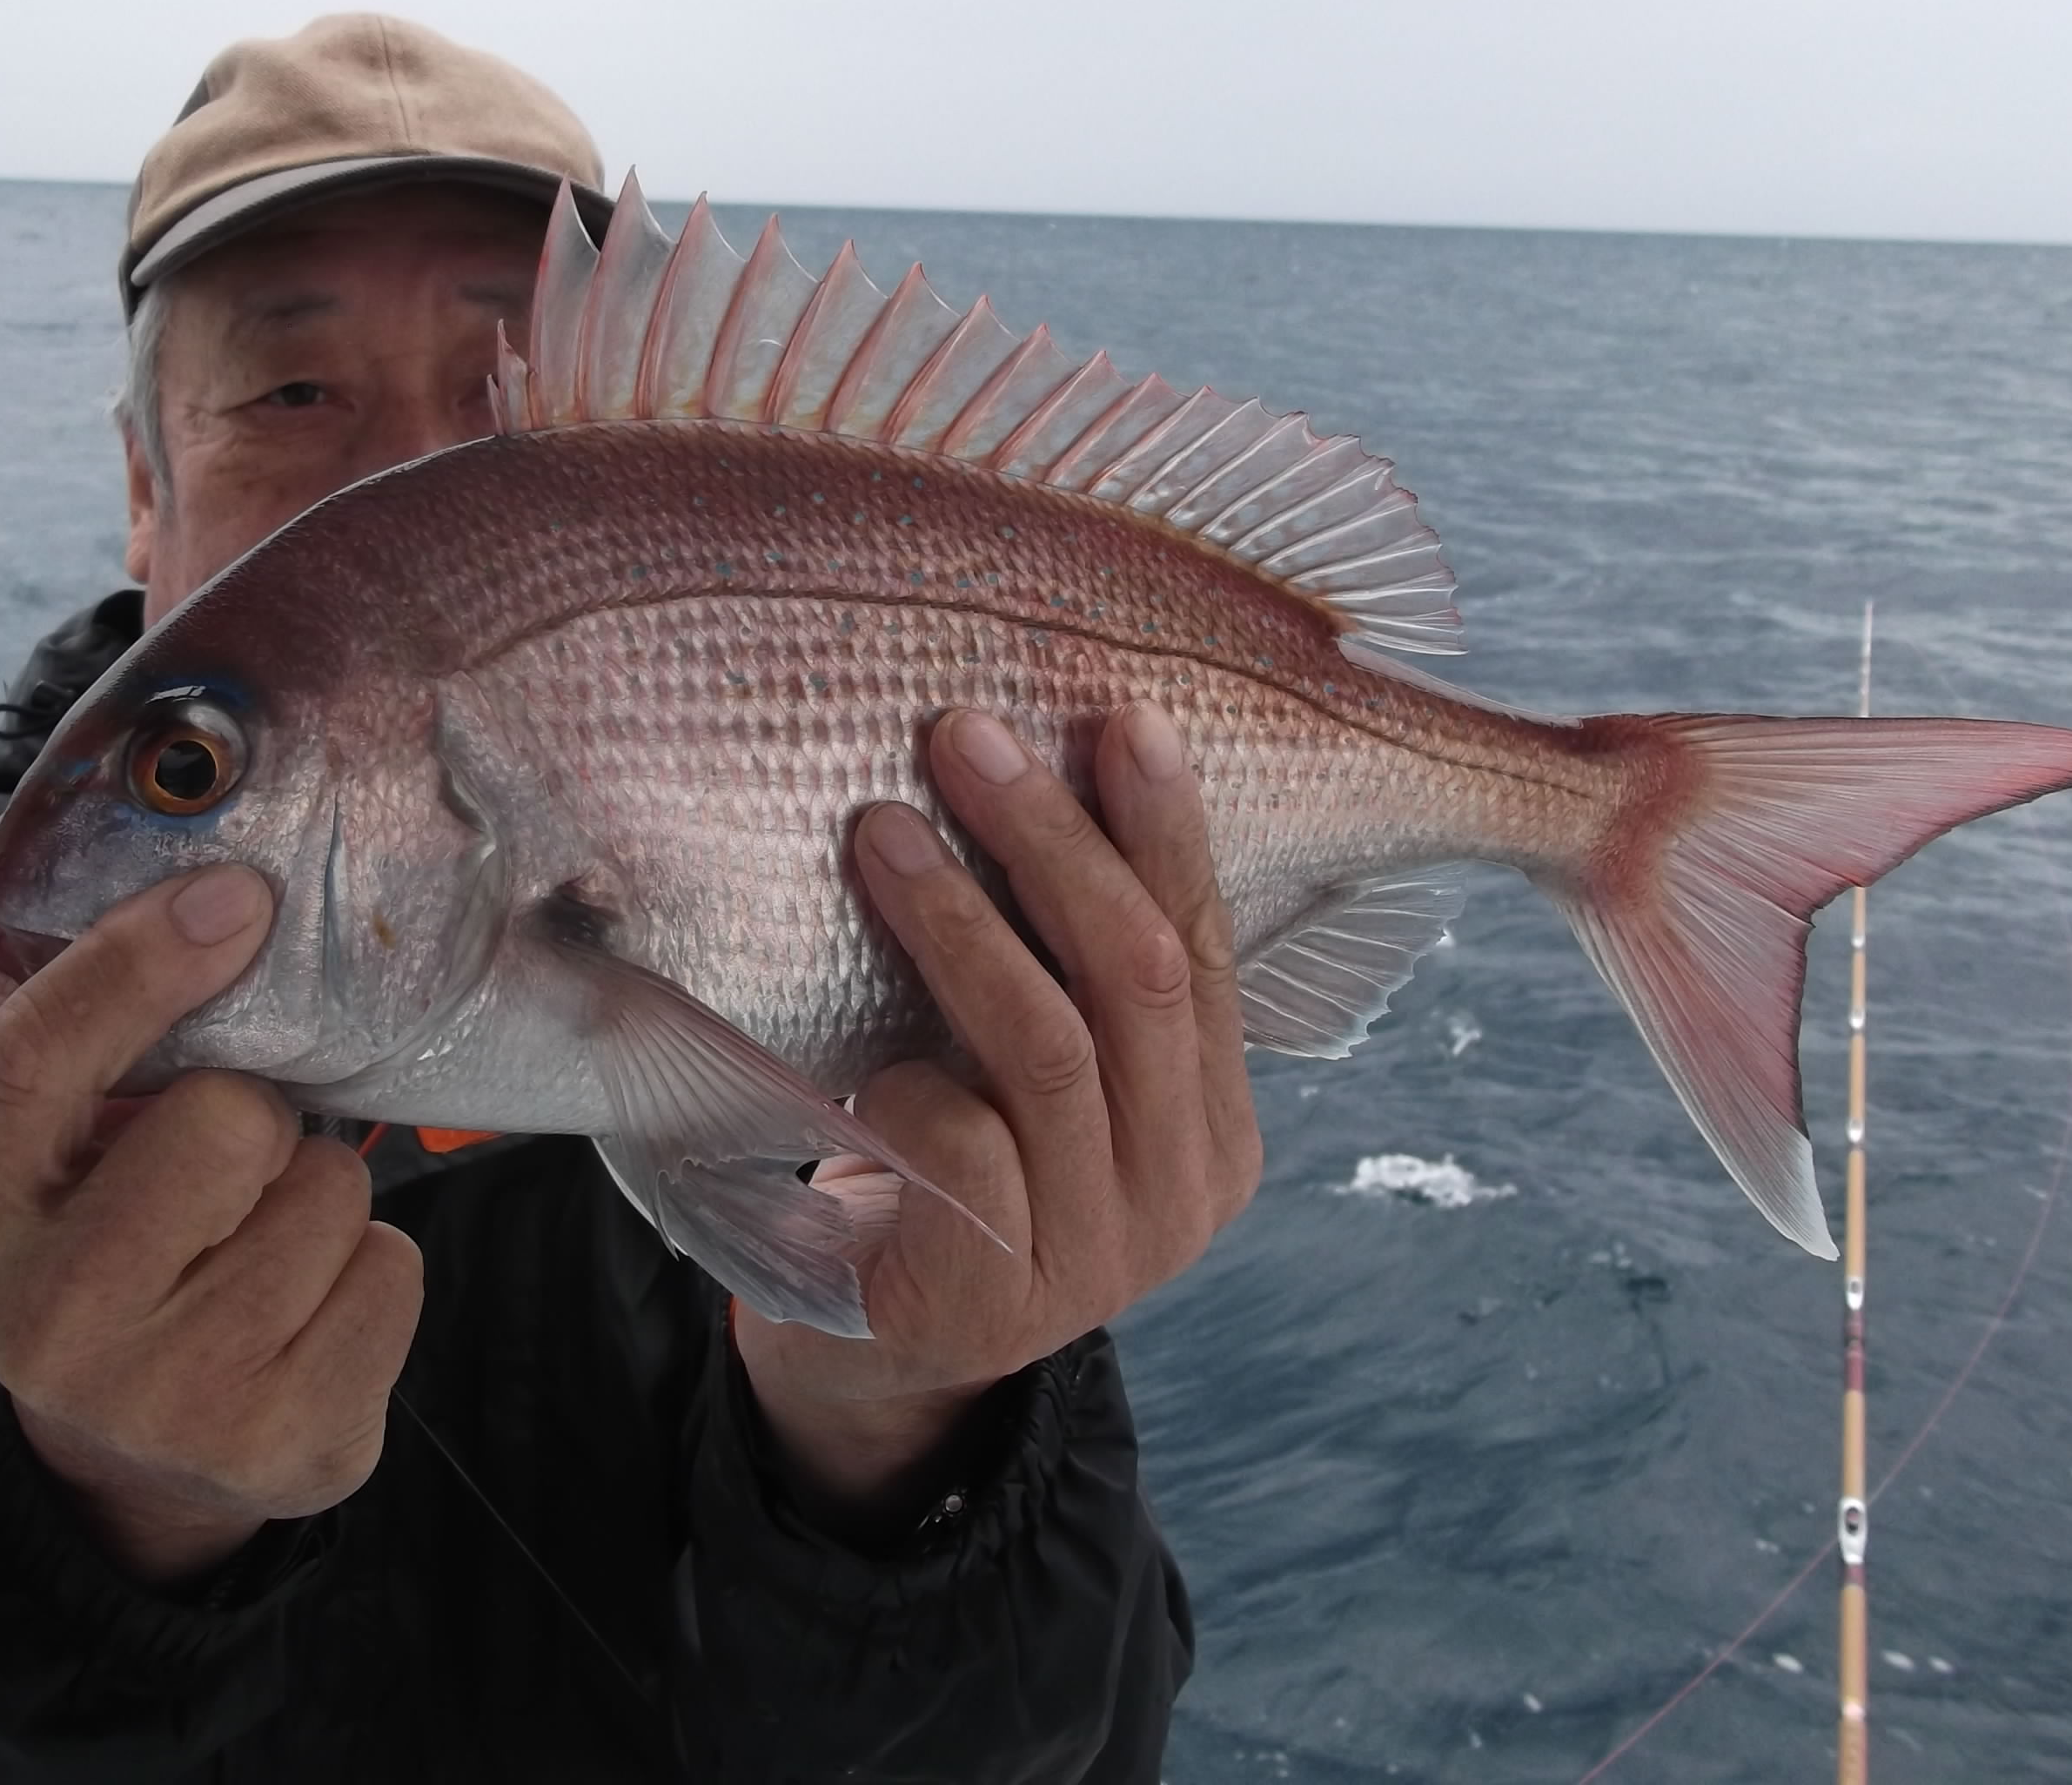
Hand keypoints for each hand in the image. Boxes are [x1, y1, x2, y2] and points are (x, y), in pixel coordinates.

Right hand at [0, 867, 423, 1584]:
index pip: (34, 1063)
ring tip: (262, 1248)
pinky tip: (307, 1312)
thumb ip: (99, 1057)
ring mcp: (168, 1398)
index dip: (135, 963)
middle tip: (231, 1166)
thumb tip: (224, 904)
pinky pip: (392, 1272)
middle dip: (258, 1116)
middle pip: (227, 1119)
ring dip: (320, 1197)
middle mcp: (49, 1325)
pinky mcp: (285, 1445)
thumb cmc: (108, 1257)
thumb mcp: (53, 1171)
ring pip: (330, 1191)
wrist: (136, 1465)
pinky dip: (371, 1271)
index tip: (232, 899)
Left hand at [732, 703, 1260, 1525]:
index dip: (1165, 830)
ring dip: (961, 923)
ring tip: (881, 832)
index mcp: (1216, 1125)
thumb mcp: (1035, 1074)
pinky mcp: (997, 1294)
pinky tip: (856, 1060)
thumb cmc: (956, 1168)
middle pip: (1141, 978)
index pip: (1207, 947)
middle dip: (1055, 843)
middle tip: (970, 739)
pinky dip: (905, 1079)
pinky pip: (958, 1144)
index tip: (1123, 717)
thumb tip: (1027, 765)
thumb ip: (1065, 974)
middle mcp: (1180, 1189)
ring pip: (1047, 1046)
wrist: (881, 1356)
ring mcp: (1098, 1251)